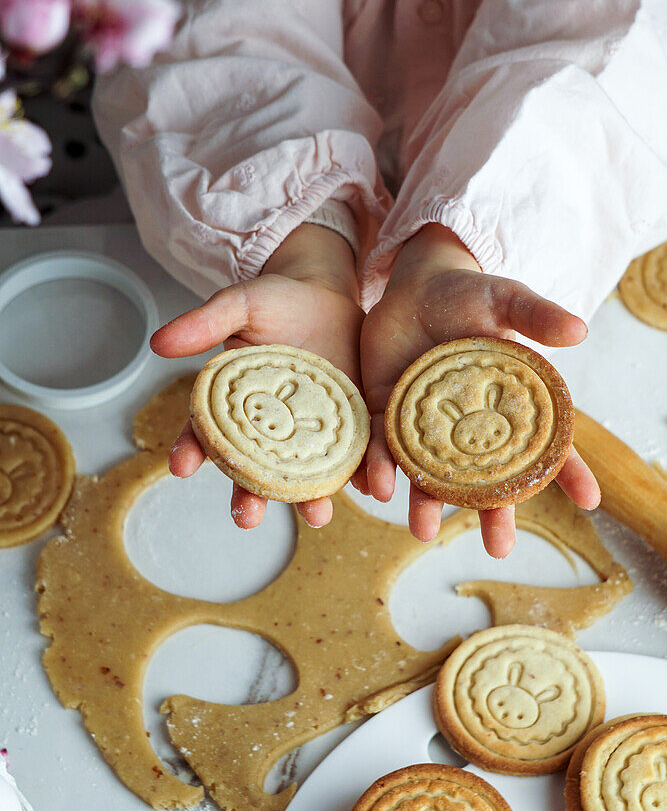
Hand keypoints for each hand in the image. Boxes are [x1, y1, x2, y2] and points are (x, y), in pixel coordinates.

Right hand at [151, 223, 362, 529]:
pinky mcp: (349, 424)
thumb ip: (204, 323)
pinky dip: (360, 473)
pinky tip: (366, 488)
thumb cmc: (277, 299)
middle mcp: (270, 428)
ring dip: (309, 499)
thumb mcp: (238, 304)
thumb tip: (157, 341)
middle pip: (255, 470)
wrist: (327, 292)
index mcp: (234, 406)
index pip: (205, 433)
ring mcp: (310, 430)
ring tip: (317, 516)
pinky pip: (353, 454)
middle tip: (246, 518)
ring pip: (305, 473)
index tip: (179, 467)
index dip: (190, 450)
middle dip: (249, 496)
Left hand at [358, 223, 599, 556]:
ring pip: (432, 475)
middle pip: (488, 479)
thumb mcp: (505, 298)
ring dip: (427, 503)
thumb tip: (581, 329)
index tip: (591, 502)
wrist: (412, 284)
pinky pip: (382, 448)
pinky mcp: (386, 415)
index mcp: (511, 406)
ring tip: (423, 531)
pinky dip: (379, 468)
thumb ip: (537, 315)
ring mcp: (428, 427)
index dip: (571, 472)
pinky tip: (376, 488)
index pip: (548, 444)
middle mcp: (472, 427)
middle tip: (500, 548)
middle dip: (494, 513)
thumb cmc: (470, 294)